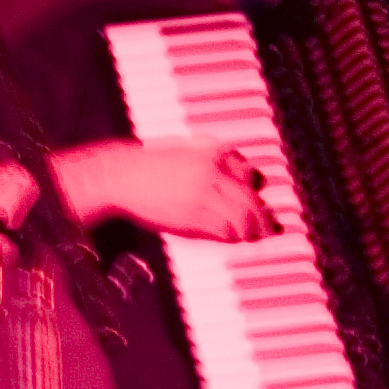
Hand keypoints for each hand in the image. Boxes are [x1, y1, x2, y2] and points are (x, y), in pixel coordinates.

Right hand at [71, 137, 276, 241]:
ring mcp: (204, 194)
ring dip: (250, 230)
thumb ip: (212, 161)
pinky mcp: (193, 215)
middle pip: (250, 199)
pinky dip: (230, 236)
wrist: (121, 176)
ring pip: (241, 217)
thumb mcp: (186, 150)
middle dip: (262, 217)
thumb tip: (239, 178)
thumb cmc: (149, 165)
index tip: (259, 201)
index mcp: (212, 153)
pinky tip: (230, 238)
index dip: (256, 191)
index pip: (249, 174)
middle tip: (267, 227)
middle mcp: (213, 172)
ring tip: (252, 236)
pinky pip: (222, 229)